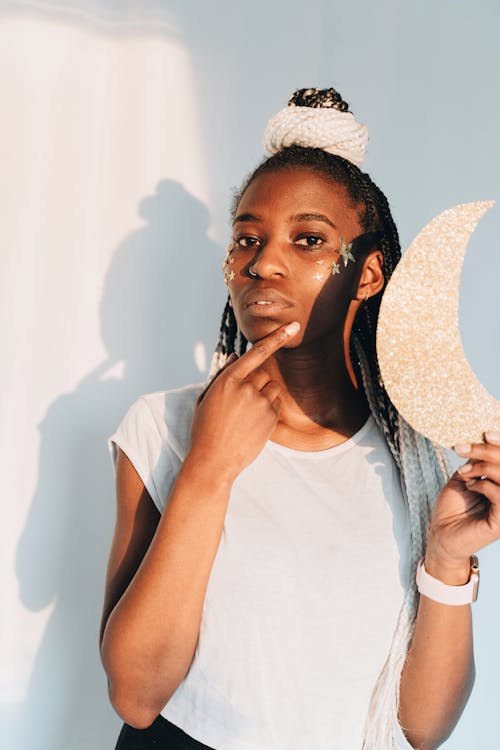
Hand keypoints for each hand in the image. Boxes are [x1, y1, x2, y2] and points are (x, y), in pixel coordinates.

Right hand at [187, 321, 299, 482]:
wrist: (214, 460)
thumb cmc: (205, 428)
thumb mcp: (206, 398)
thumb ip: (222, 374)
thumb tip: (236, 355)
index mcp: (227, 380)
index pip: (256, 353)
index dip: (276, 337)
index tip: (292, 326)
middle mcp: (246, 388)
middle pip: (262, 373)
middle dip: (255, 383)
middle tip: (239, 405)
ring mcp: (260, 402)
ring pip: (271, 387)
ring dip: (263, 395)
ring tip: (245, 415)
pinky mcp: (271, 417)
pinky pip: (276, 403)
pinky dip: (269, 407)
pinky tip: (253, 422)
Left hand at [425, 433, 499, 581]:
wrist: (441, 534)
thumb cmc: (453, 508)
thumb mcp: (465, 478)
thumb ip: (477, 464)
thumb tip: (484, 443)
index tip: (485, 434)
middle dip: (487, 452)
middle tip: (464, 449)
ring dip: (483, 468)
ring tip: (464, 472)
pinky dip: (484, 485)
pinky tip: (469, 485)